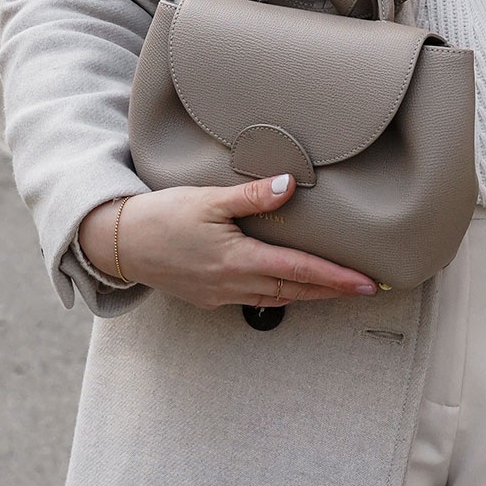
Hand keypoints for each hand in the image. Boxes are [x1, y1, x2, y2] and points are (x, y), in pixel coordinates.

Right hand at [79, 179, 380, 312]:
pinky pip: (255, 299)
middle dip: (333, 290)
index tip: (367, 283)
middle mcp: (233, 284)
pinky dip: (279, 293)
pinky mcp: (209, 297)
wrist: (118, 244)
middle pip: (295, 290)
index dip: (337, 278)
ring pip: (277, 298)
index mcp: (237, 260)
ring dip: (309, 294)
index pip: (300, 270)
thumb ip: (252, 196)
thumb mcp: (207, 198)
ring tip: (337, 288)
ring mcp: (220, 295)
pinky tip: (289, 285)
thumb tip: (290, 185)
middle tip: (367, 289)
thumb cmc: (160, 217)